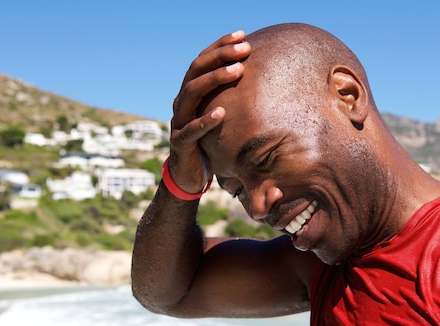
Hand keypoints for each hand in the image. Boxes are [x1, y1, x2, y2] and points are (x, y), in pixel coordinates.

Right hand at [168, 30, 250, 192]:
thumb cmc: (209, 143)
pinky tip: (222, 112)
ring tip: (238, 71)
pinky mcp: (179, 143)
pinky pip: (191, 130)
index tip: (242, 36)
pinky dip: (205, 121)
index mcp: (190, 93)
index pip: (202, 61)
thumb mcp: (221, 117)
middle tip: (244, 49)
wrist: (189, 175)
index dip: (220, 46)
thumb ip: (231, 98)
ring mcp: (178, 122)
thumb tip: (261, 80)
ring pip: (191, 93)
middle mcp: (181, 102)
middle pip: (196, 70)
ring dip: (214, 79)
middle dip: (220, 56)